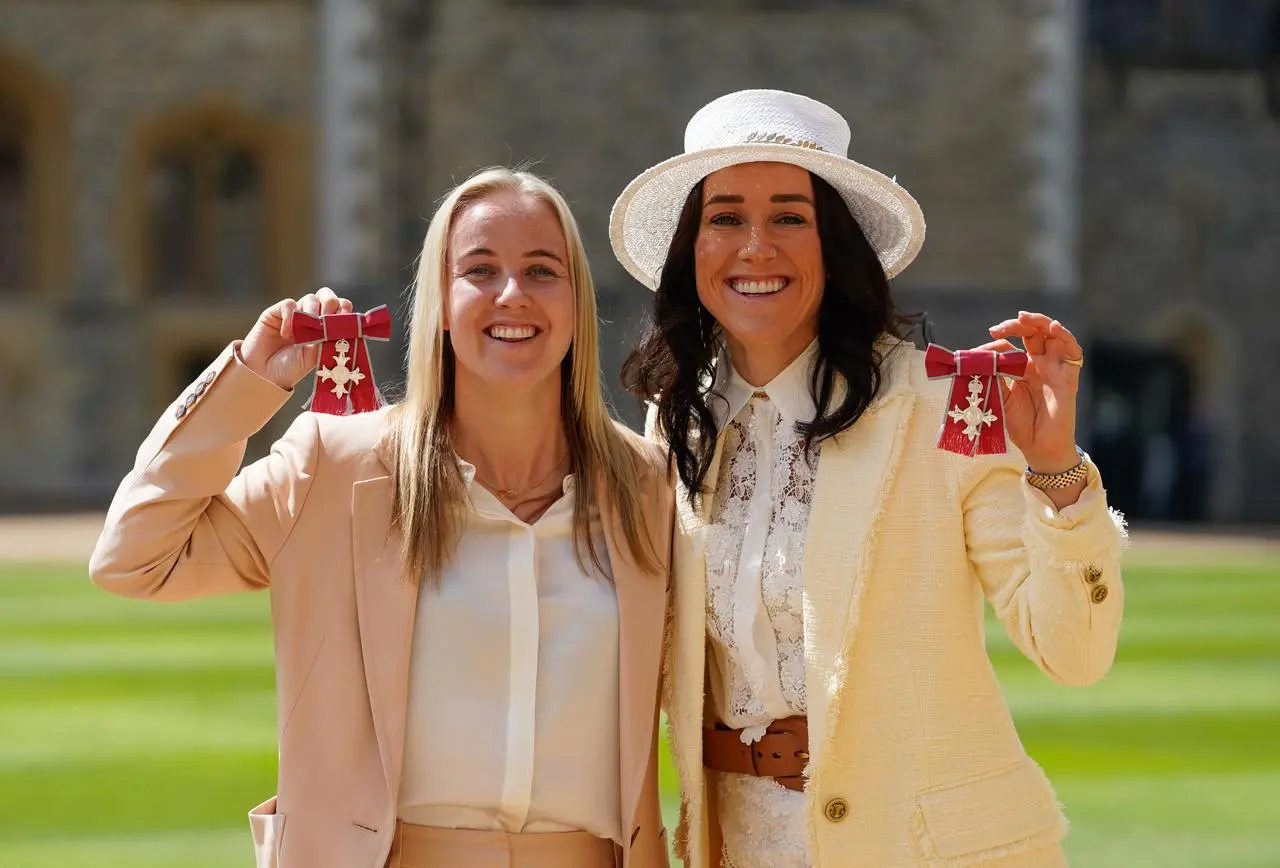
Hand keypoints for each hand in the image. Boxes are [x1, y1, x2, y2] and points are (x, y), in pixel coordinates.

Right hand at [241, 287, 353, 389]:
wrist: (264, 375)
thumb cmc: (292, 368)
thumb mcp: (316, 357)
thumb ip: (328, 340)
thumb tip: (341, 326)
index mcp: (326, 327)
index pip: (342, 308)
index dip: (345, 311)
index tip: (343, 322)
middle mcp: (312, 317)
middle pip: (328, 296)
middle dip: (330, 305)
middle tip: (325, 321)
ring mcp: (295, 313)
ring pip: (311, 299)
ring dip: (311, 314)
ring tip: (303, 334)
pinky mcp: (276, 312)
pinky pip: (289, 304)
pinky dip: (290, 317)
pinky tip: (286, 334)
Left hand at [980, 311, 1082, 472]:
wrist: (1039, 446)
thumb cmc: (1020, 424)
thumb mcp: (999, 396)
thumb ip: (994, 376)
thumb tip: (981, 356)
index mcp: (1023, 366)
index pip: (1013, 341)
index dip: (1001, 337)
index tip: (987, 340)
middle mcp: (1041, 363)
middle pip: (1033, 332)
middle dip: (1018, 324)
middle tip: (1001, 327)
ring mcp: (1055, 368)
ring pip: (1054, 335)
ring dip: (1041, 322)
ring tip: (1024, 317)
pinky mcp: (1069, 377)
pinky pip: (1073, 352)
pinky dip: (1065, 336)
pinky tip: (1054, 328)